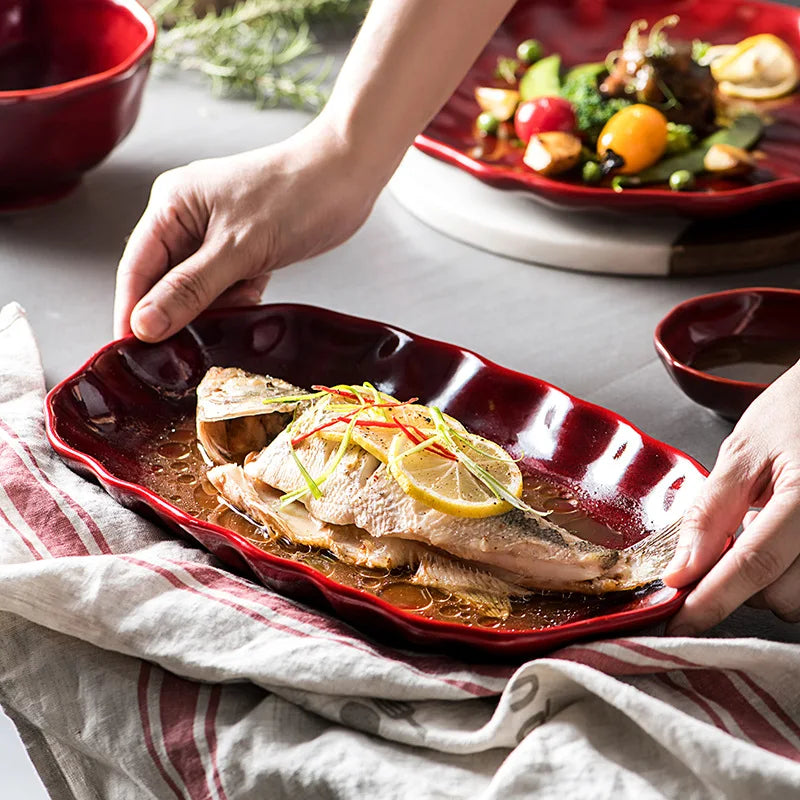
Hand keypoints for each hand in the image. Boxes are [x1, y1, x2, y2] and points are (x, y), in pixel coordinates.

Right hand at [113, 119, 379, 341]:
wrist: (348, 176)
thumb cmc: (294, 196)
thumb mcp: (237, 248)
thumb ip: (189, 289)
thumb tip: (144, 325)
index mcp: (171, 207)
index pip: (136, 270)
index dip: (131, 313)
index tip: (131, 355)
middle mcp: (188, 221)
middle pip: (164, 283)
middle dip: (174, 317)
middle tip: (179, 358)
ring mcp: (217, 237)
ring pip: (198, 291)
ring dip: (211, 312)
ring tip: (224, 329)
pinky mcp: (244, 251)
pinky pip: (227, 289)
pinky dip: (237, 303)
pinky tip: (249, 308)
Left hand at [664, 361, 799, 633]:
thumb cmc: (798, 410)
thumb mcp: (744, 451)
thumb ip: (713, 512)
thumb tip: (681, 570)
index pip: (753, 564)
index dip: (711, 600)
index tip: (677, 624)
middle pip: (782, 596)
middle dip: (742, 585)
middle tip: (732, 541)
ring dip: (771, 581)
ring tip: (768, 531)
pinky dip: (792, 574)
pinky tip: (787, 541)